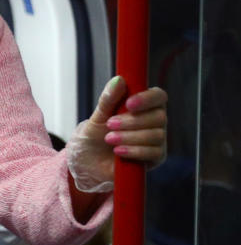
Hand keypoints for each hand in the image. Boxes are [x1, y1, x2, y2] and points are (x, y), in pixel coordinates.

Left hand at [67, 76, 167, 191]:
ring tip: (109, 139)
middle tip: (110, 124)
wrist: (85, 164)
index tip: (129, 103)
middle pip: (159, 117)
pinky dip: (134, 151)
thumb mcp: (96, 117)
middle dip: (132, 121)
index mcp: (142, 106)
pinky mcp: (155, 158)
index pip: (158, 96)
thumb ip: (108, 100)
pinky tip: (118, 151)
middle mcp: (154, 121)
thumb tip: (119, 79)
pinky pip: (154, 153)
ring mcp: (156, 140)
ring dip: (130, 136)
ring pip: (156, 135)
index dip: (147, 99)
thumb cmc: (92, 137)